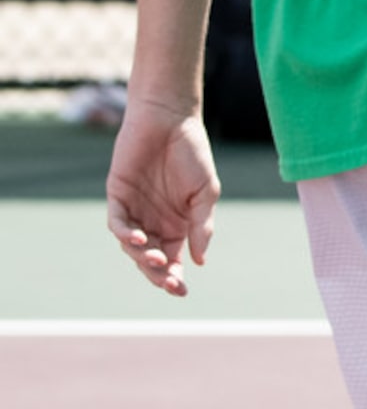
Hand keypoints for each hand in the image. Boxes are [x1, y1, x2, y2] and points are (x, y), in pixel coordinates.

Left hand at [105, 98, 220, 296]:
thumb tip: (200, 259)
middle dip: (158, 274)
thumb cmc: (192, 151)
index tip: (181, 290)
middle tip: (169, 282)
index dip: (174, 275)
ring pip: (132, 246)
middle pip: (150, 258)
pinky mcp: (117, 197)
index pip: (171, 258)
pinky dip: (125, 236)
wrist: (169, 118)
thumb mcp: (206, 190)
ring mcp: (134, 210)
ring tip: (156, 259)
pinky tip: (138, 240)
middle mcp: (153, 221)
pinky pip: (118, 224)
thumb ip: (203, 224)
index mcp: (176, 222)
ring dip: (142, 257)